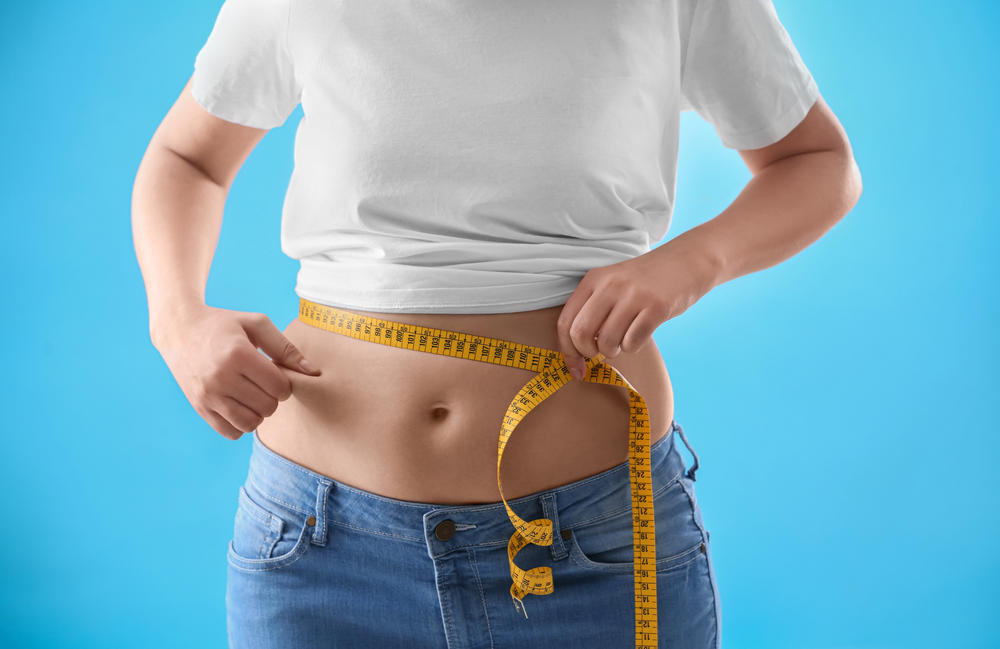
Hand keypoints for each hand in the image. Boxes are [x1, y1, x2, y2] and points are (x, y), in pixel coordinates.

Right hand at [153, 304, 321, 439]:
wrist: (180, 331)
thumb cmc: (224, 325)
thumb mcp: (256, 324)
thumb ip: (286, 347)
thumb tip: (312, 372)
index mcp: (238, 355)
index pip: (279, 387)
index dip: (285, 384)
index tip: (276, 375)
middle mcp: (220, 378)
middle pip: (267, 407)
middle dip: (273, 398)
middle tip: (264, 384)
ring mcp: (207, 396)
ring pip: (251, 424)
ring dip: (259, 413)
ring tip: (253, 396)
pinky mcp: (199, 408)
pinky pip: (231, 432)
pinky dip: (241, 425)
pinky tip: (239, 406)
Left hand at [556, 243, 718, 379]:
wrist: (687, 261)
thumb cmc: (646, 281)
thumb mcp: (612, 283)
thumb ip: (592, 309)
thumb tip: (575, 351)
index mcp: (593, 280)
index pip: (565, 323)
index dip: (567, 351)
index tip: (575, 368)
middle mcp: (610, 285)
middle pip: (581, 335)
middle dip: (588, 353)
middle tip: (600, 353)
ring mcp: (633, 295)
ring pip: (607, 342)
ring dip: (613, 351)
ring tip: (623, 340)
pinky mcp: (656, 307)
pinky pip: (633, 343)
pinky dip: (632, 347)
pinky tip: (639, 334)